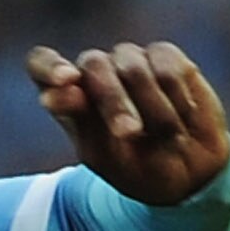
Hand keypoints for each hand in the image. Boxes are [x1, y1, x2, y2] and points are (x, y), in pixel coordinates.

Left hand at [25, 40, 229, 206]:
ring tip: (167, 137)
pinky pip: (167, 68)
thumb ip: (81, 122)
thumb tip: (55, 91)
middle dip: (112, 101)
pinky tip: (183, 117)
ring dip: (151, 108)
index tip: (66, 81)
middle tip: (129, 133)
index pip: (41, 64)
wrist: (188, 174)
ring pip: (133, 67)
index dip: (49, 66)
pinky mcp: (165, 56)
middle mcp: (96, 73)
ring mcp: (130, 61)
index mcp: (68, 98)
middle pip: (93, 64)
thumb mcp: (104, 157)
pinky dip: (176, 99)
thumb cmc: (138, 169)